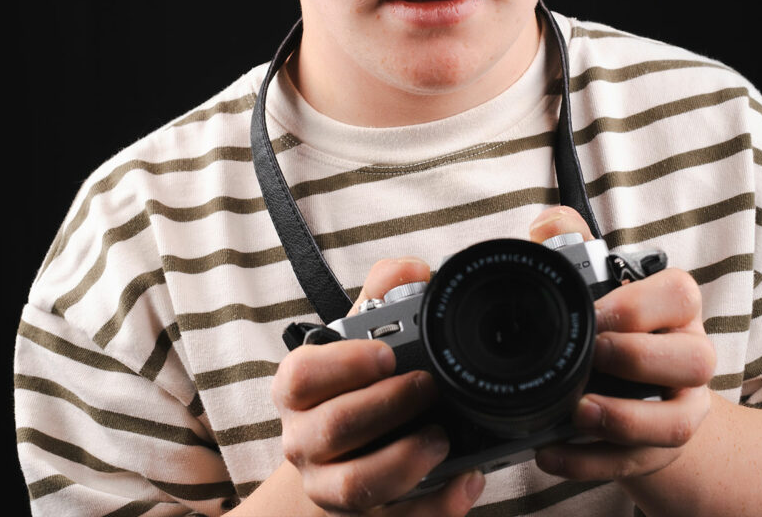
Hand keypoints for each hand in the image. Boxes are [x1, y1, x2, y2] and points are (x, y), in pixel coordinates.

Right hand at [271, 257, 485, 514]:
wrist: (336, 462)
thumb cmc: (349, 393)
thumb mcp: (355, 343)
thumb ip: (380, 299)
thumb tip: (415, 268)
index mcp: (296, 392)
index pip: (301, 376)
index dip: (344, 364)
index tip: (387, 354)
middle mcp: (304, 441)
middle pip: (334, 427)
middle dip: (387, 406)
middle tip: (428, 389)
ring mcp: (328, 486)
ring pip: (356, 485)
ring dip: (405, 461)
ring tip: (441, 438)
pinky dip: (436, 507)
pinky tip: (465, 482)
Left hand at [526, 207, 716, 481]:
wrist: (636, 388)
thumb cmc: (612, 326)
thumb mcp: (595, 282)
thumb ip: (571, 245)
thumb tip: (548, 225)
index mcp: (673, 309)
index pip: (679, 293)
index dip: (637, 305)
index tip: (594, 313)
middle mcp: (688, 357)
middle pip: (694, 360)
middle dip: (638, 359)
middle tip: (591, 356)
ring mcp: (680, 408)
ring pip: (678, 423)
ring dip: (624, 420)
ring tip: (576, 412)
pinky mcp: (658, 451)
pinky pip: (633, 463)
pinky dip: (589, 462)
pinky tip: (549, 452)